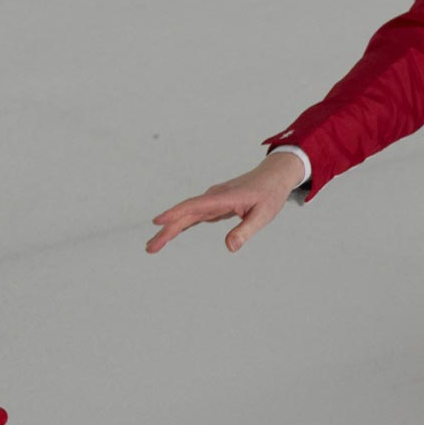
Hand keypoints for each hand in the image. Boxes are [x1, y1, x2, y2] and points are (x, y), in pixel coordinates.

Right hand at [147, 151, 306, 253]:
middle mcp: (213, 197)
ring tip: (154, 246)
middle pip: (185, 214)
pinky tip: (170, 234)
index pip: (195, 206)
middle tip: (150, 248)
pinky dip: (181, 225)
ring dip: (170, 229)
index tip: (158, 222)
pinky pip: (193, 216)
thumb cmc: (269, 195)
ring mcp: (212, 201)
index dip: (176, 214)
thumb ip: (246, 230)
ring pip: (187, 216)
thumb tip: (229, 247)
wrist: (272, 177)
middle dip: (167, 230)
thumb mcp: (263, 215)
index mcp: (224, 198)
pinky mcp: (214, 205)